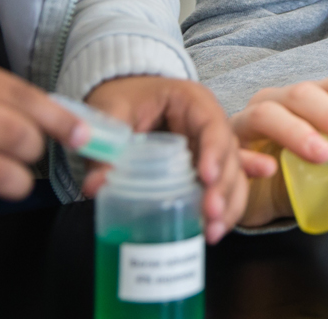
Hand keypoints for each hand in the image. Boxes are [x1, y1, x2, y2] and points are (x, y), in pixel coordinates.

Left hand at [80, 75, 269, 244]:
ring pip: (232, 175)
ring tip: (212, 232)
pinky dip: (224, 208)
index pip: (213, 125)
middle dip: (223, 187)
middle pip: (229, 155)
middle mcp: (209, 124)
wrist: (122, 95)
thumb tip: (95, 186)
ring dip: (227, 204)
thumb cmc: (123, 95)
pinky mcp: (203, 167)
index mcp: (193, 102)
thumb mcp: (112, 112)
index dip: (215, 151)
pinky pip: (221, 186)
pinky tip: (219, 229)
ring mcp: (209, 147)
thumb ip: (105, 147)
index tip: (206, 177)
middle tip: (209, 213)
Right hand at [229, 73, 327, 235]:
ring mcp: (248, 122)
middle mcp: (279, 103)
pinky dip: (249, 159)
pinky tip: (267, 171)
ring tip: (321, 155)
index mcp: (312, 102)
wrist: (240, 184)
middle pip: (305, 94)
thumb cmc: (288, 169)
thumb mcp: (323, 182)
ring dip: (296, 132)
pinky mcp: (224, 147)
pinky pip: (232, 149)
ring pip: (267, 114)